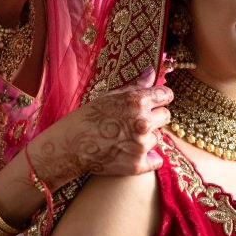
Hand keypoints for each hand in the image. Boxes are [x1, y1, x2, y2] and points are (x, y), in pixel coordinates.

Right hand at [28, 68, 172, 185]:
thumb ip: (135, 86)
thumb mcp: (110, 96)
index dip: (159, 98)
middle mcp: (143, 122)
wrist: (69, 147)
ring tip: (124, 138)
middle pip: (165, 116)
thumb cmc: (87, 118)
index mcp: (137, 101)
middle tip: (133, 122)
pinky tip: (131, 154)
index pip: (166, 95)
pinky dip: (147, 159)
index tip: (154, 102)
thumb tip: (152, 71)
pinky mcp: (137, 165)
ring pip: (157, 138)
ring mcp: (141, 145)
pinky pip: (156, 160)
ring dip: (146, 138)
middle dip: (153, 117)